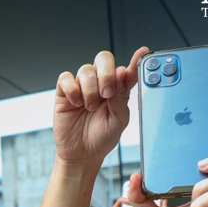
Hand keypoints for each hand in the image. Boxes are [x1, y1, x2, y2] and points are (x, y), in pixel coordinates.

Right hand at [53, 47, 147, 167]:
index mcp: (118, 89)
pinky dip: (72, 89)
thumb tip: (122, 72)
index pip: (126, 70)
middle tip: (107, 93)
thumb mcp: (119, 120)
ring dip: (89, 88)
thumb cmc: (102, 138)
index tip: (143, 52)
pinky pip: (66, 78)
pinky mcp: (64, 93)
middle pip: (103, 59)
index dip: (135, 59)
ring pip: (85, 70)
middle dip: (106, 74)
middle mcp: (100, 83)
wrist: (82, 154)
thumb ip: (121, 96)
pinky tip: (76, 102)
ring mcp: (81, 87)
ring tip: (90, 107)